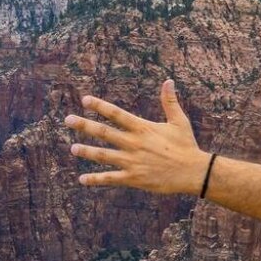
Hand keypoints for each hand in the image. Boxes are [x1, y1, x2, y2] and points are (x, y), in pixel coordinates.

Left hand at [64, 79, 210, 194]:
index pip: (116, 114)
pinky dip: (95, 179)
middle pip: (104, 132)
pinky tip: (82, 179)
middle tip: (68, 119)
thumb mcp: (179, 121)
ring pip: (103, 155)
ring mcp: (132, 162)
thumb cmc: (186, 146)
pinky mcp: (133, 178)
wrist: (193, 172)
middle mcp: (134, 144)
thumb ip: (169, 102)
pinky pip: (110, 178)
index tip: (84, 100)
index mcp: (142, 128)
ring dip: (86, 151)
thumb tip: (168, 81)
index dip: (99, 106)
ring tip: (73, 148)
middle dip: (84, 125)